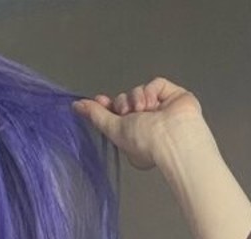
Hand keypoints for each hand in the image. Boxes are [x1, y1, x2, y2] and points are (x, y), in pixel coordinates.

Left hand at [75, 78, 204, 170]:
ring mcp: (161, 110)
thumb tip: (77, 107)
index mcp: (133, 138)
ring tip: (143, 110)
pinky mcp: (174, 97)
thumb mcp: (114, 130)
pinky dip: (152, 90)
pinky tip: (153, 102)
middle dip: (122, 104)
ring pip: (138, 92)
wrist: (172, 137)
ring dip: (136, 98)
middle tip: (127, 112)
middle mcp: (147, 124)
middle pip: (125, 102)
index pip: (115, 116)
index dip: (106, 106)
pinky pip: (156, 84)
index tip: (99, 100)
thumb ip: (96, 116)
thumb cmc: (145, 142)